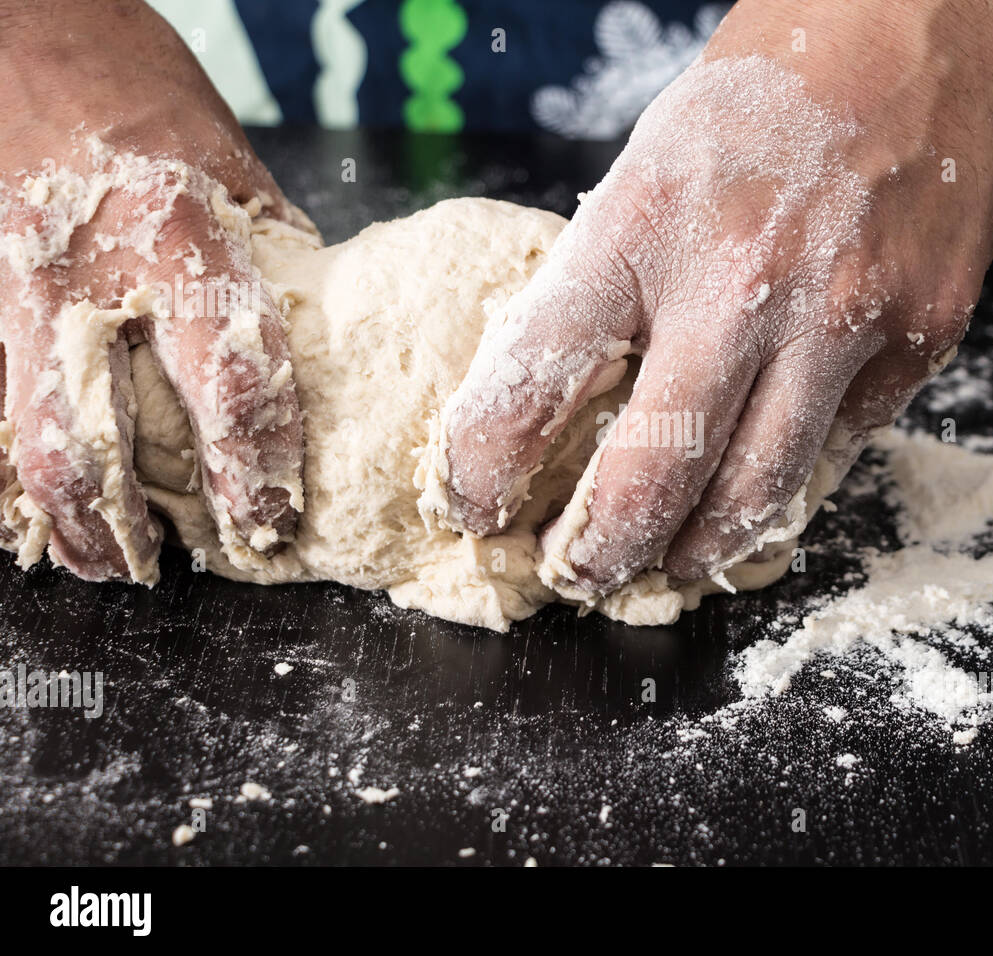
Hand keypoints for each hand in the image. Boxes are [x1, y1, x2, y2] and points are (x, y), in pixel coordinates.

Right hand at [0, 0, 307, 581]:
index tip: (274, 518)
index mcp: (174, 234)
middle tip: (179, 565)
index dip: (254, 468)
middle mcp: (80, 274)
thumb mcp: (229, 166)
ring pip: (20, 444)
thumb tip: (316, 350)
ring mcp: (6, 291)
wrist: (13, 24)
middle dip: (135, 528)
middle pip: (94, 445)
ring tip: (108, 558)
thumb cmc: (135, 90)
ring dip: (65, 519)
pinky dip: (14, 471)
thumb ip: (265, 261)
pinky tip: (40, 506)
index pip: (231, 383)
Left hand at [433, 0, 992, 593]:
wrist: (936, 17)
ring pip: (756, 492)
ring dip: (699, 550)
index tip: (475, 501)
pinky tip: (759, 502)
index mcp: (647, 216)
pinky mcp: (921, 336)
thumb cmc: (778, 82)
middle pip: (652, 470)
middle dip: (601, 549)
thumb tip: (579, 396)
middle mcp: (742, 277)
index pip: (536, 373)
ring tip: (670, 568)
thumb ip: (622, 276)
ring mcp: (843, 314)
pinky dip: (788, 491)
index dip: (489, 461)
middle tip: (578, 576)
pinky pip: (839, 451)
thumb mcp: (660, 157)